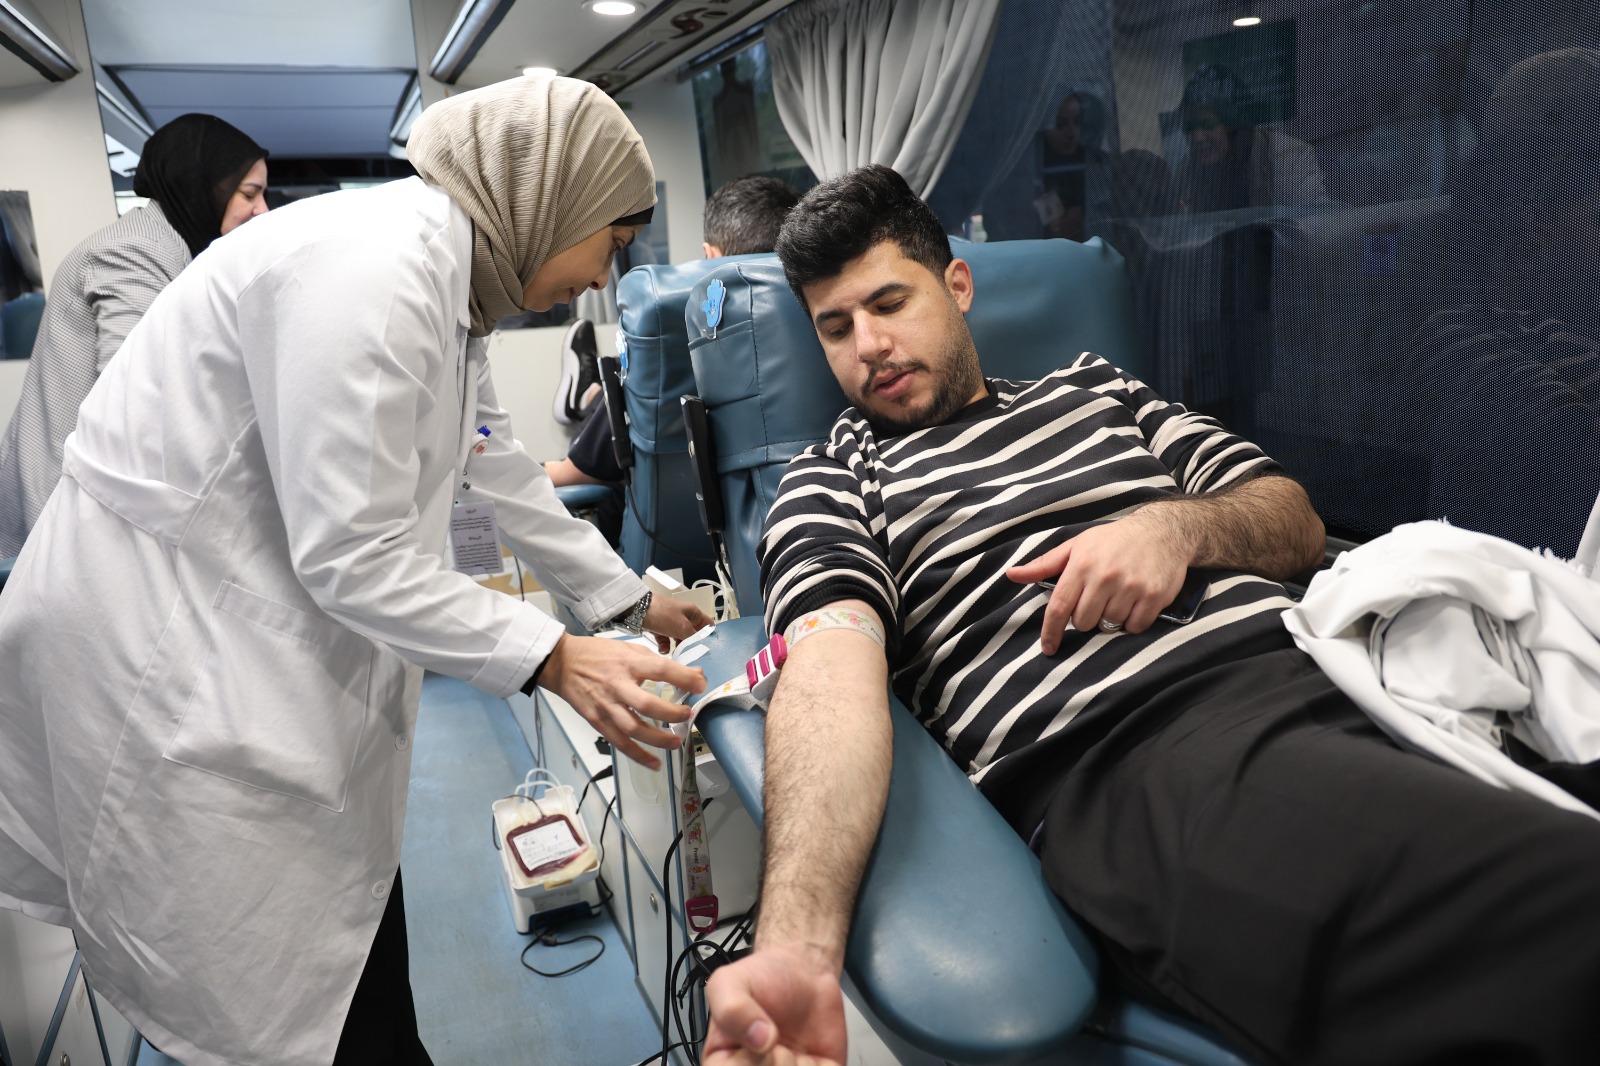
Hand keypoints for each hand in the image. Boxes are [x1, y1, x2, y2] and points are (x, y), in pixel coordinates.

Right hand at [537, 634, 705, 768]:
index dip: (684, 678)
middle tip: (687, 715)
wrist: (561, 663)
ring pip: (634, 729)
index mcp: (628, 663)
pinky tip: (654, 763)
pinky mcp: (597, 721)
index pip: (661, 670)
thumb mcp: (629, 649)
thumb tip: (693, 673)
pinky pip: (619, 742)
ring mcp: (606, 706)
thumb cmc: (597, 654)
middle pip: (647, 705)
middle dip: (671, 714)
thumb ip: (659, 662)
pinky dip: (638, 755)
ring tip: (677, 742)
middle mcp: (617, 685)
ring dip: (658, 739)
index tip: (701, 685)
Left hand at [643, 594, 713, 652]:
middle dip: (692, 645)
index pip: (707, 624)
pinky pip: (666, 640)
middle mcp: (684, 617)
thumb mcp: (682, 627)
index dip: (710, 636)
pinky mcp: (660, 629)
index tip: (710, 650)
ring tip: (677, 655)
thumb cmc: (663, 615)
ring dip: (678, 647)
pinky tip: (663, 650)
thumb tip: (700, 645)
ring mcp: (671, 623)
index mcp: (693, 612)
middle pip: (693, 634)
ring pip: (679, 639)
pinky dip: (665, 646)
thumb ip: (693, 637)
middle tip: (692, 657)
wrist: (637, 610)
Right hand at [703, 945, 846, 1065]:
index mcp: (724, 1062)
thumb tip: (758, 1039)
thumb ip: (732, 1008)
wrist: (802, 973)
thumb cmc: (763, 979)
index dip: (753, 1062)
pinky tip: (814, 1054)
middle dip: (781, 1062)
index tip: (764, 1040)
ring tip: (795, 1047)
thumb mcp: (731, 981)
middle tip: (778, 1039)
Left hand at [1006, 513, 1191, 651]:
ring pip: (1109, 626)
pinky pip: (1135, 627)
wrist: (1163, 530)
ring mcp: (1131, 587)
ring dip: (1110, 619)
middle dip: (1085, 619)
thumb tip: (1012, 575)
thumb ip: (1044, 564)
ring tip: (1116, 599)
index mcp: (1081, 564)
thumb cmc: (1113, 539)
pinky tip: (1133, 604)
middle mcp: (1105, 576)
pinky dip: (1132, 622)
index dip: (1050, 632)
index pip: (1058, 607)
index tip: (1048, 648)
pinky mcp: (1154, 596)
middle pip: (1083, 622)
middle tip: (1096, 602)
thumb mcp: (1076, 545)